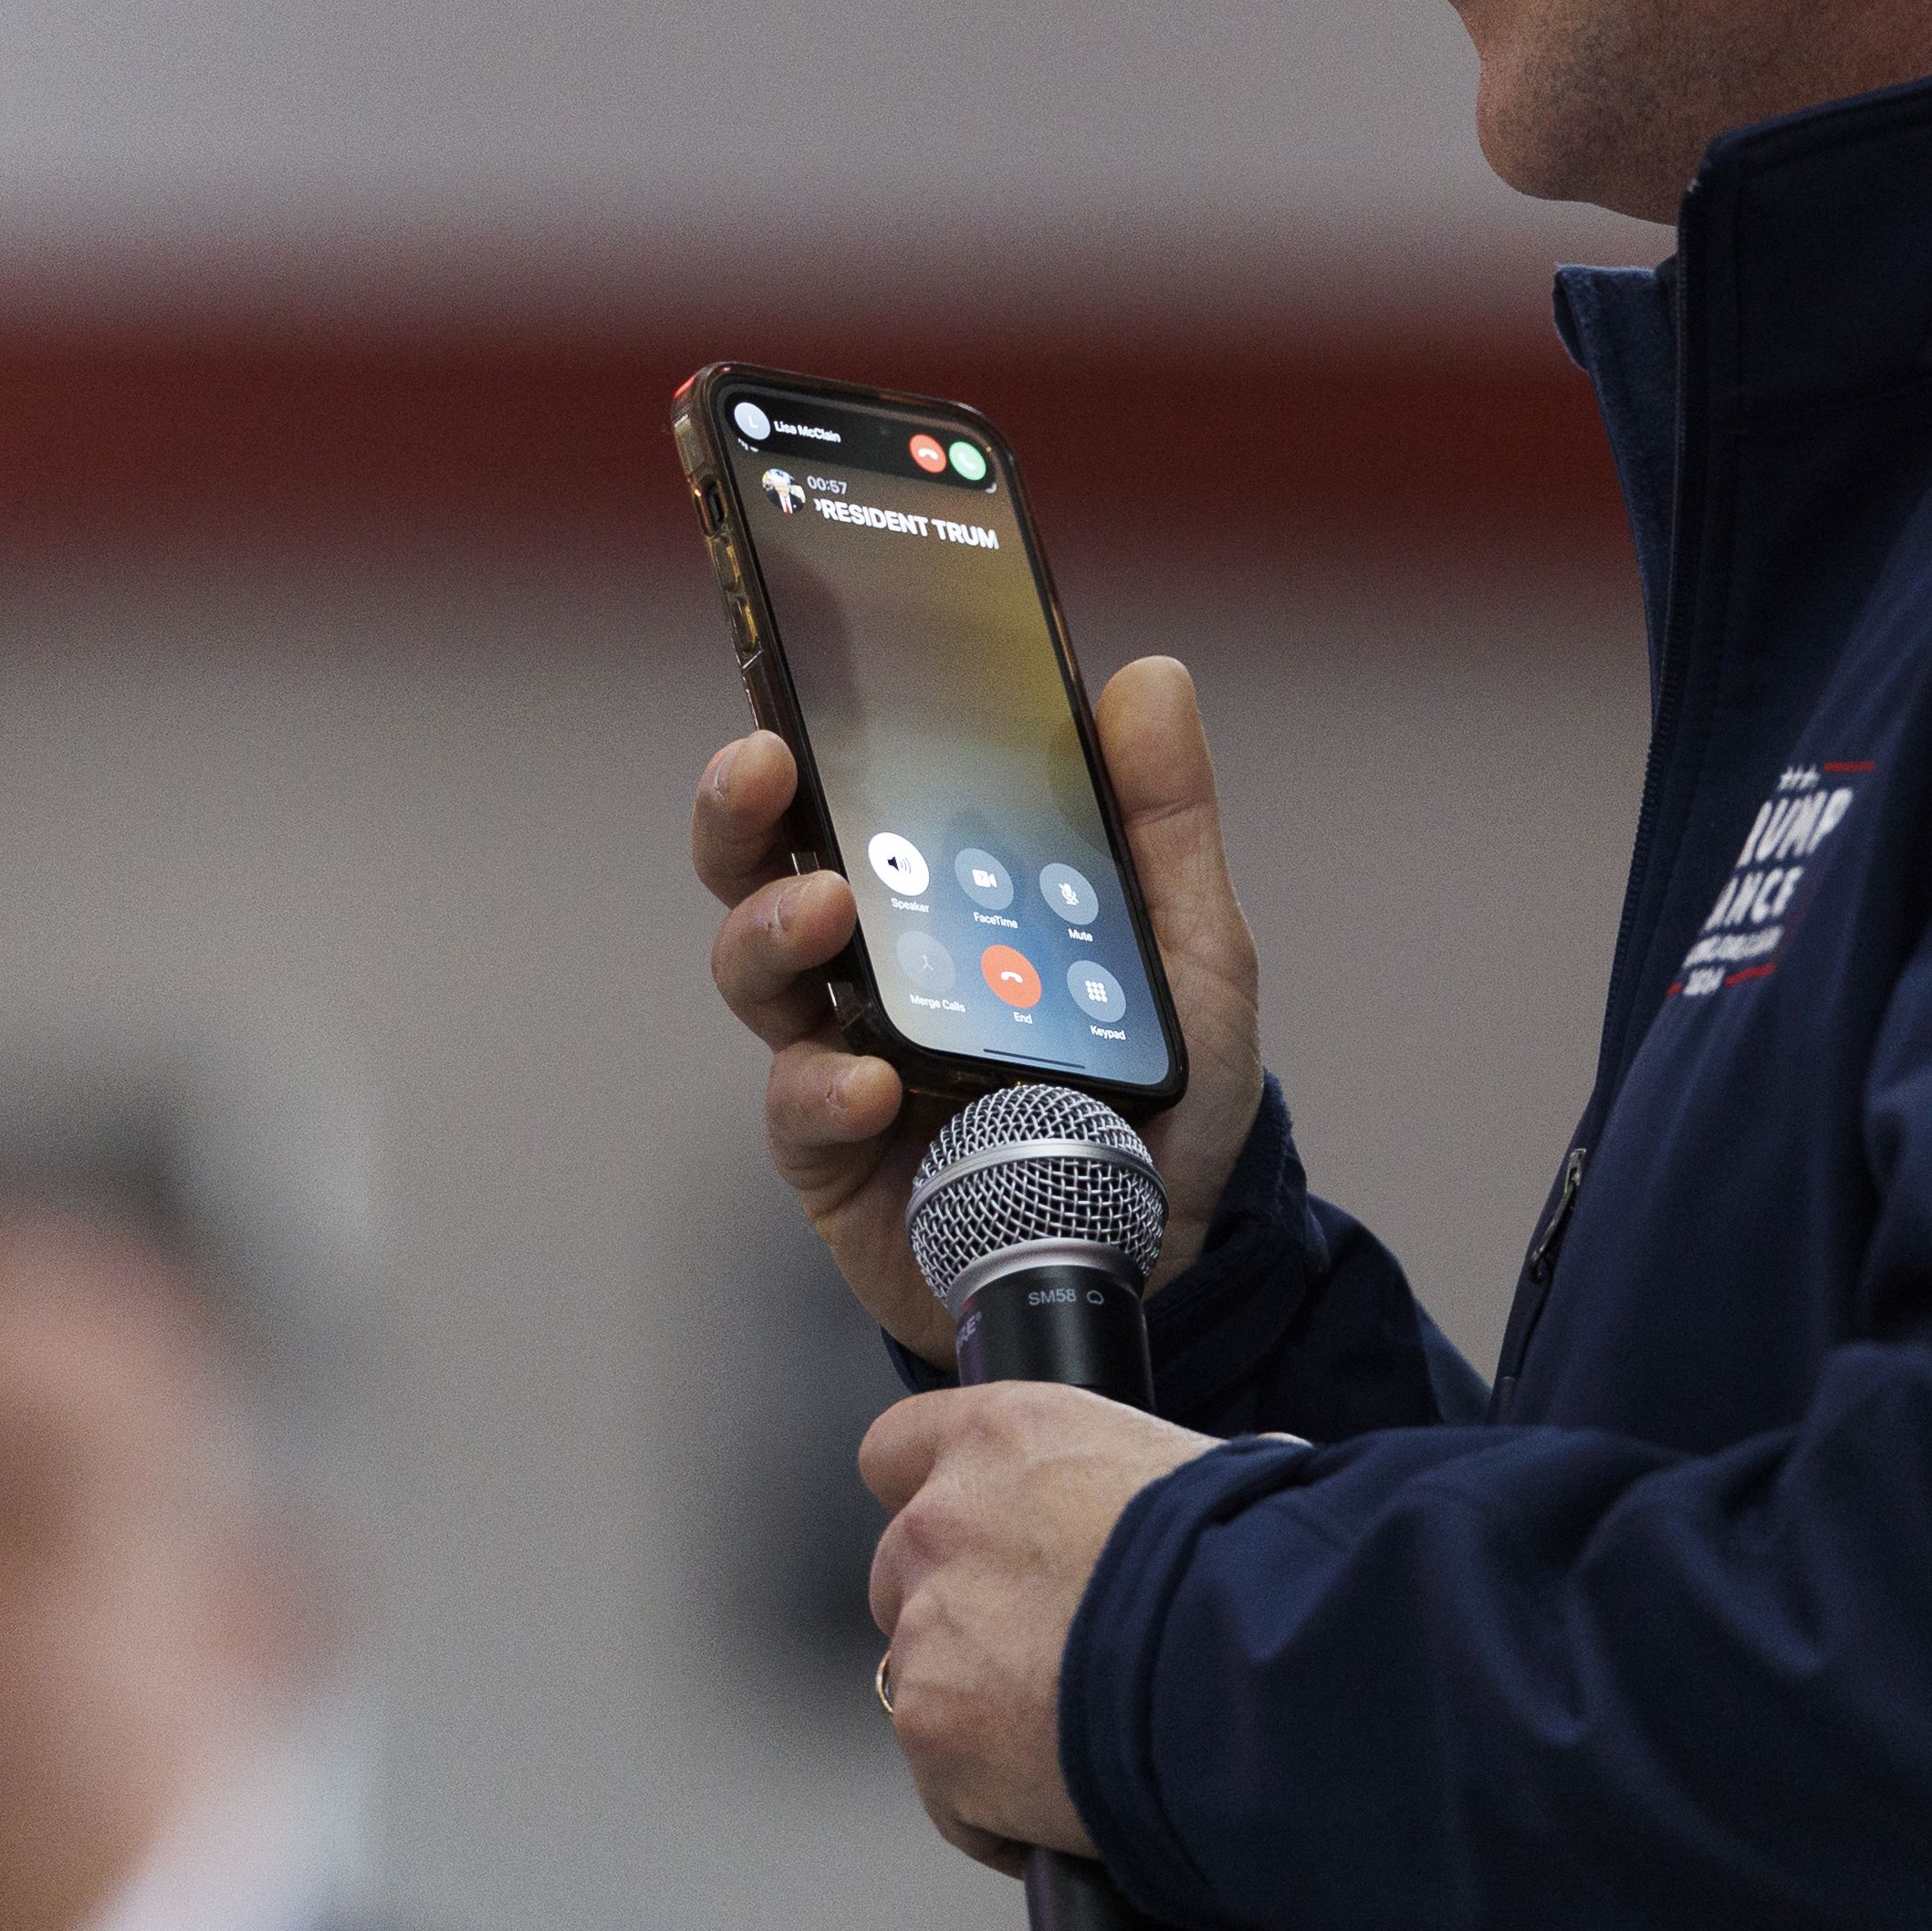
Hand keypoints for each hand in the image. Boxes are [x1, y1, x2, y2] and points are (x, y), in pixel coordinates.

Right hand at [689, 656, 1266, 1361]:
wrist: (1169, 1254)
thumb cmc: (1162, 1093)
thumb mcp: (1190, 946)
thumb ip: (1165, 821)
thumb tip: (1150, 676)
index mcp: (932, 899)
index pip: (841, 800)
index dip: (801, 742)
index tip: (797, 693)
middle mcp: (866, 969)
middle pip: (760, 870)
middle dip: (741, 811)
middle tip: (766, 768)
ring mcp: (841, 1058)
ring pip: (755, 974)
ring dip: (771, 928)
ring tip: (824, 909)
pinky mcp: (836, 1159)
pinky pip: (800, 1109)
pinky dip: (826, 1086)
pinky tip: (873, 1081)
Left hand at [862, 1384, 1218, 1869]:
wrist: (1250, 1662)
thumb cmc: (1248, 1562)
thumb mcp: (1192, 1470)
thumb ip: (1126, 1482)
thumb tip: (1172, 1506)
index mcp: (1001, 1438)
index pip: (897, 1450)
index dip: (930, 1498)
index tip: (969, 1538)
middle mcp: (942, 1522)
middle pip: (903, 1576)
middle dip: (958, 1616)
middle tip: (1046, 1656)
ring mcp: (926, 1631)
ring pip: (922, 1683)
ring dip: (979, 1714)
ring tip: (1077, 1741)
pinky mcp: (931, 1732)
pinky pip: (951, 1789)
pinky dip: (1001, 1811)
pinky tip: (1075, 1803)